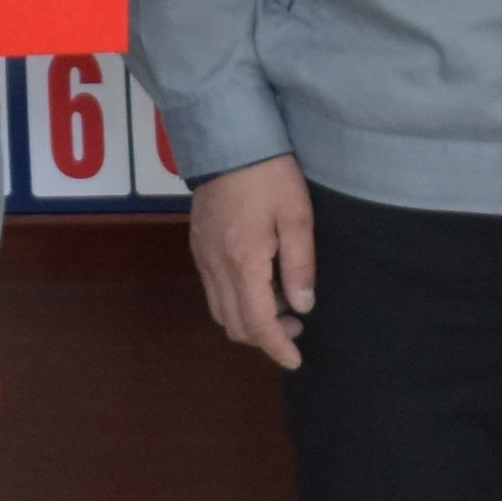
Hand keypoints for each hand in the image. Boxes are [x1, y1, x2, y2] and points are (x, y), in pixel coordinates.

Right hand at [188, 154, 318, 370]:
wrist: (227, 140)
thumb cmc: (268, 174)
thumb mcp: (297, 216)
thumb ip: (300, 265)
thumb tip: (303, 306)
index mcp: (243, 262)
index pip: (258, 323)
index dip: (277, 348)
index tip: (295, 360)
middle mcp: (216, 266)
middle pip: (234, 324)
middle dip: (265, 337)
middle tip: (296, 326)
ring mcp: (203, 257)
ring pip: (220, 310)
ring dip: (249, 320)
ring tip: (281, 304)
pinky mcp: (198, 245)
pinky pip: (213, 289)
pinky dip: (236, 300)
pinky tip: (259, 282)